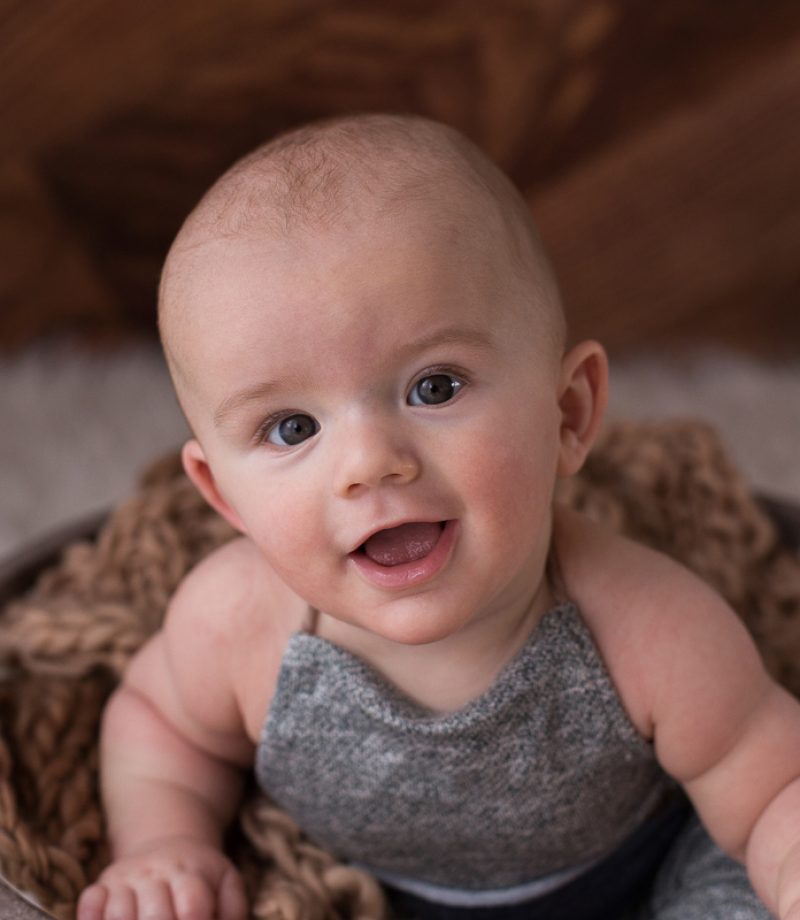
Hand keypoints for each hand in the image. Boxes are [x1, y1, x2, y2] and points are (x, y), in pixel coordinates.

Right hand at [77, 838, 246, 919]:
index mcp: (191, 872)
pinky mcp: (100, 887)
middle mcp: (155, 873)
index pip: (194, 905)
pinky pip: (88, 903)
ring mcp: (125, 879)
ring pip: (119, 913)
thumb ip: (234, 911)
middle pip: (155, 916)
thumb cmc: (201, 877)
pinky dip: (90, 919)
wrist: (167, 844)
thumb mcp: (226, 884)